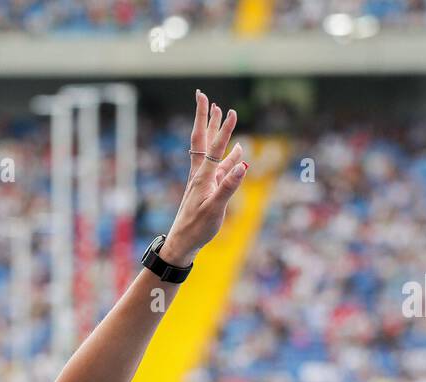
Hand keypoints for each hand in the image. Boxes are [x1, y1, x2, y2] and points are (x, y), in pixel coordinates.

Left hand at [162, 90, 247, 264]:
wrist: (182, 242)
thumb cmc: (197, 227)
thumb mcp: (214, 209)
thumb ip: (228, 187)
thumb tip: (242, 165)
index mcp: (202, 176)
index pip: (215, 147)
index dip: (223, 129)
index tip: (230, 110)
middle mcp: (201, 173)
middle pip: (203, 139)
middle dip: (204, 117)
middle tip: (204, 96)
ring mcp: (203, 179)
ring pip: (210, 149)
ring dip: (215, 130)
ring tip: (219, 113)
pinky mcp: (207, 187)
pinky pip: (219, 165)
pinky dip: (228, 155)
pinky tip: (237, 150)